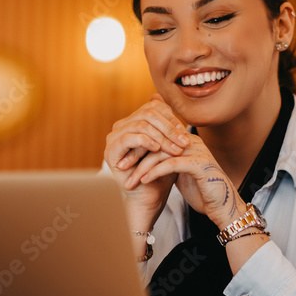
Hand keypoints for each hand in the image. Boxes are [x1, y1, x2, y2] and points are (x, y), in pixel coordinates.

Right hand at [104, 95, 190, 232]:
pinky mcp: (110, 150)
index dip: (171, 118)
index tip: (185, 133)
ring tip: (175, 149)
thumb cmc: (159, 172)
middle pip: (147, 114)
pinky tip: (157, 149)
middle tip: (184, 141)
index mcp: (133, 122)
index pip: (153, 107)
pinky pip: (128, 138)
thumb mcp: (167, 145)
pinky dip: (145, 141)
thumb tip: (163, 98)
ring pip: (140, 125)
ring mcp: (113, 138)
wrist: (149, 197)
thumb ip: (167, 123)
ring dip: (161, 137)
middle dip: (169, 128)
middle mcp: (121, 127)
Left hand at [131, 133, 245, 229]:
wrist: (223, 206)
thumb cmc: (201, 191)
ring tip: (130, 179)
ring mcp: (197, 151)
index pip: (156, 136)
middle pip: (156, 141)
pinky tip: (144, 180)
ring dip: (142, 166)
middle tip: (120, 166)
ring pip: (161, 152)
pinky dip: (155, 172)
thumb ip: (166, 162)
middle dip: (136, 154)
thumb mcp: (180, 173)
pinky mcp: (200, 164)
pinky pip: (171, 164)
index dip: (137, 146)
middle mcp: (191, 142)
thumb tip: (144, 159)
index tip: (121, 158)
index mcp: (185, 141)